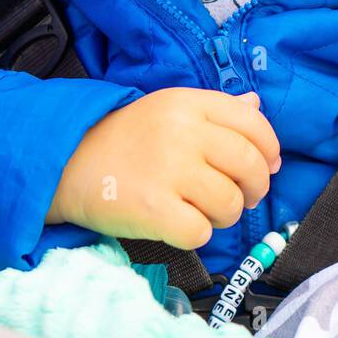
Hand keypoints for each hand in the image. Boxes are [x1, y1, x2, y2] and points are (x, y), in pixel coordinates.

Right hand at [46, 88, 280, 250]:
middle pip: (249, 165)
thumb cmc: (125, 139)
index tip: (266, 166)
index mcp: (188, 103)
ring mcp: (168, 170)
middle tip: (239, 197)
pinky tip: (177, 223)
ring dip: (222, 215)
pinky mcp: (154, 209)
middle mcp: (182, 132)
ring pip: (230, 204)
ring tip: (199, 209)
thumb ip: (215, 110)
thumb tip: (256, 106)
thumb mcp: (168, 110)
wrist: (68, 163)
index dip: (269, 150)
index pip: (253, 123)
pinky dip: (194, 234)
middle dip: (254, 189)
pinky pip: (201, 232)